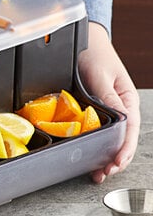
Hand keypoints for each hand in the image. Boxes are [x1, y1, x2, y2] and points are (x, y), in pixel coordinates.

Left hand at [78, 21, 140, 182]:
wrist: (84, 41)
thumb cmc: (94, 54)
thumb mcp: (101, 76)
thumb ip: (109, 97)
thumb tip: (122, 119)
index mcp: (128, 100)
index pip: (130, 130)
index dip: (124, 149)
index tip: (116, 163)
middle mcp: (122, 109)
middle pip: (122, 140)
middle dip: (115, 159)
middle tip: (103, 174)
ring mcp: (110, 112)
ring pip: (111, 140)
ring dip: (105, 157)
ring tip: (96, 173)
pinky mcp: (96, 112)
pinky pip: (99, 132)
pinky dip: (95, 146)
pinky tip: (90, 158)